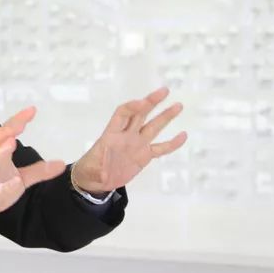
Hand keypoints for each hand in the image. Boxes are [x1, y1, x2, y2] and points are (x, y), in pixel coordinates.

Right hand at [0, 106, 65, 231]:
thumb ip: (38, 171)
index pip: (4, 134)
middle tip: (20, 122)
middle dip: (5, 130)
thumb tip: (60, 163)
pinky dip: (3, 187)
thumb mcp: (19, 180)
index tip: (32, 110)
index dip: (16, 121)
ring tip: (11, 142)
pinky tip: (14, 183)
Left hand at [72, 86, 187, 193]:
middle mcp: (126, 135)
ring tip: (178, 105)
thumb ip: (99, 165)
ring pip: (153, 127)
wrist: (95, 180)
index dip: (132, 107)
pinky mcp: (144, 155)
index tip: (142, 102)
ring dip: (165, 116)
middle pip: (140, 114)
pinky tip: (183, 135)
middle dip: (151, 102)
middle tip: (164, 91)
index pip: (122, 114)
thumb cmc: (90, 169)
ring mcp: (136, 144)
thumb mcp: (91, 167)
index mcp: (112, 134)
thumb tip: (103, 168)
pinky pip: (161, 148)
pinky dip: (172, 143)